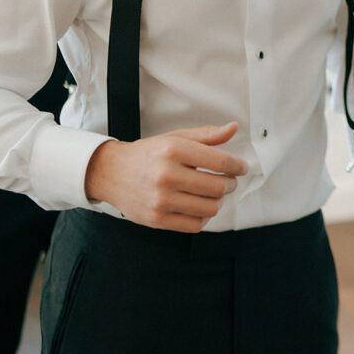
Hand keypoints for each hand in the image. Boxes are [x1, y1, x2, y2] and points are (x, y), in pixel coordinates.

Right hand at [84, 121, 247, 232]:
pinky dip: (204, 216)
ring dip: (218, 201)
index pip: (219, 161)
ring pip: (210, 208)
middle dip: (230, 184)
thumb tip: (233, 128)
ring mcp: (161, 199)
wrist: (112, 173)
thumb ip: (206, 135)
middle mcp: (166, 174)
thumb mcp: (175, 138)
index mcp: (173, 149)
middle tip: (228, 180)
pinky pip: (195, 224)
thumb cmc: (148, 154)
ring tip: (212, 193)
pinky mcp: (157, 219)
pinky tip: (199, 205)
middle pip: (218, 187)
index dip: (237, 166)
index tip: (241, 167)